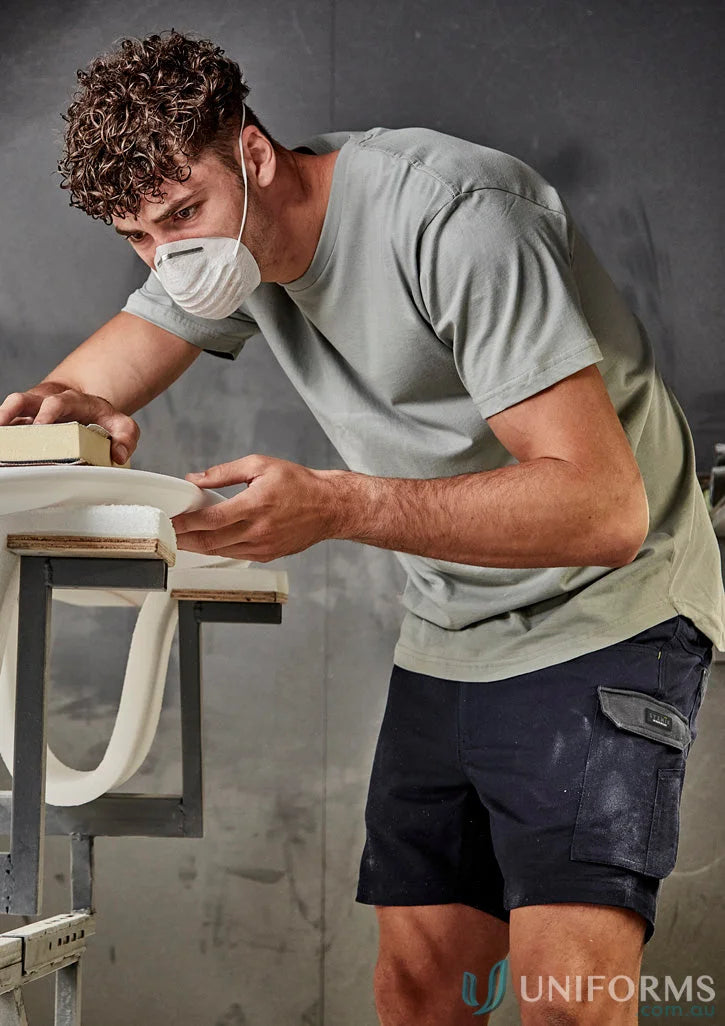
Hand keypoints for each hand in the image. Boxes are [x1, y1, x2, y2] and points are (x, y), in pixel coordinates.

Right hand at [0, 387, 139, 464]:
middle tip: (5, 429)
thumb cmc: (104, 419)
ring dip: (2, 420)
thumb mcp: (122, 426)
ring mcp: (34, 412)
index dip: (48, 412)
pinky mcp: (26, 422)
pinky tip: (5, 450)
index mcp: (73, 401)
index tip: (41, 426)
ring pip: (11, 410)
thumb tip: (119, 455)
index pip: (57, 402)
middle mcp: (48, 402)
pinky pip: (10, 425)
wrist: (90, 409)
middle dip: (12, 412)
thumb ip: (126, 438)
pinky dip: (6, 433)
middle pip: (24, 400)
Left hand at [171, 454, 339, 561]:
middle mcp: (258, 530)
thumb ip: (225, 472)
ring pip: (220, 552)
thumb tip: (196, 479)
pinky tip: (206, 543)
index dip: (186, 522)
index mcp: (255, 504)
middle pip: (210, 541)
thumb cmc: (299, 484)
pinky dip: (217, 550)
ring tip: (180, 539)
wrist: (330, 507)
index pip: (211, 519)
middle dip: (183, 539)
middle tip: (166, 534)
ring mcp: (263, 546)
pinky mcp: (267, 555)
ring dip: (197, 547)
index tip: (170, 520)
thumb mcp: (261, 465)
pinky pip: (235, 555)